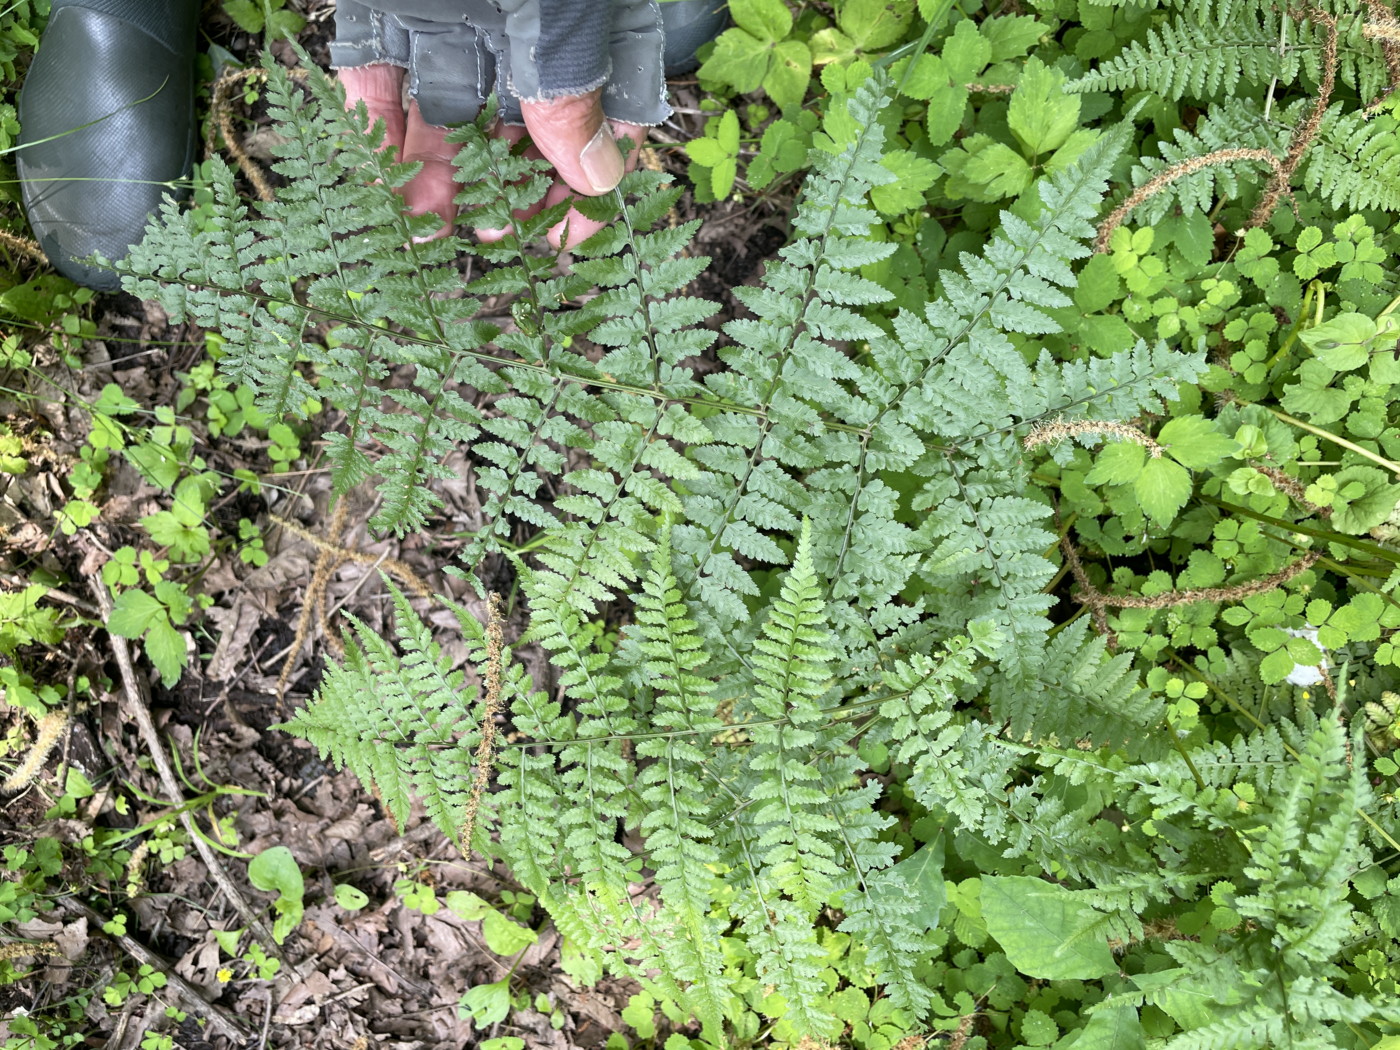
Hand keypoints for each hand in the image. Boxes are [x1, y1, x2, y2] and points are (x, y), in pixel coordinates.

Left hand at [330, 1, 667, 248]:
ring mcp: (449, 4)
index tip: (570, 240)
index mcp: (579, 15)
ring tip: (423, 222)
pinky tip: (373, 167)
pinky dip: (373, 118)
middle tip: (491, 236)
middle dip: (507, 185)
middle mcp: (520, 15)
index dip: (591, 181)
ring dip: (435, 168)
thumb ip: (572, 80)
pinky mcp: (382, 2)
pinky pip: (376, 66)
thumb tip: (599, 173)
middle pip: (524, 121)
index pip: (604, 110)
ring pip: (447, 104)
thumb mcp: (552, 6)